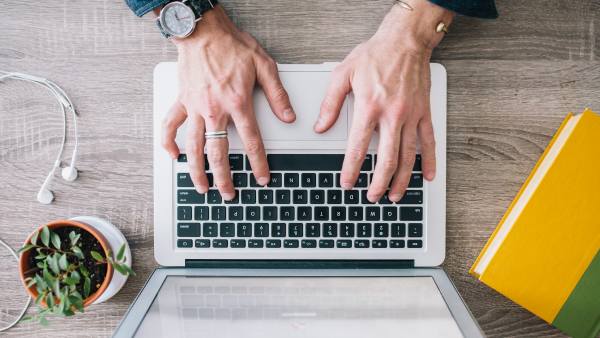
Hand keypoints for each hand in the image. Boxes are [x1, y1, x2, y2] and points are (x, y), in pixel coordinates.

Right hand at [161, 6, 294, 199]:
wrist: (203, 31)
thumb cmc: (232, 45)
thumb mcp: (264, 66)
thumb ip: (277, 94)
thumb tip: (288, 116)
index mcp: (237, 103)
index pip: (251, 142)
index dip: (258, 163)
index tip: (261, 178)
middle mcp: (214, 110)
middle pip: (218, 153)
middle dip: (224, 178)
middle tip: (229, 194)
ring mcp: (195, 107)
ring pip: (193, 146)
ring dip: (197, 170)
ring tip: (202, 187)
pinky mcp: (182, 101)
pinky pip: (170, 125)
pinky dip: (168, 142)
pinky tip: (173, 156)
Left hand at [314, 0, 452, 202]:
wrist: (405, 40)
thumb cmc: (375, 54)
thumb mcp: (343, 74)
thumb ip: (330, 104)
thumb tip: (321, 127)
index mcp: (369, 107)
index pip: (357, 148)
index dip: (351, 169)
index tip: (347, 183)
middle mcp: (392, 115)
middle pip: (386, 159)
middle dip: (378, 182)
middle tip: (372, 196)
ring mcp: (411, 115)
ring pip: (408, 155)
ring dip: (401, 179)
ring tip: (394, 195)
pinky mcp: (424, 112)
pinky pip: (429, 141)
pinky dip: (429, 161)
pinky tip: (426, 176)